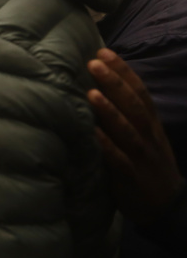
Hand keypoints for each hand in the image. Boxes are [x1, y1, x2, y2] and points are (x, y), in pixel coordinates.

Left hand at [87, 48, 183, 224]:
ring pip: (127, 129)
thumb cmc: (147, 164)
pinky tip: (92, 133)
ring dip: (109, 110)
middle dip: (115, 82)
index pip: (139, 92)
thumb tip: (98, 87)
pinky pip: (118, 159)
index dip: (123, 71)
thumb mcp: (144, 136)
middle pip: (133, 105)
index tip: (104, 51)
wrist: (167, 206)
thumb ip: (126, 115)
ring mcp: (141, 155)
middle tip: (94, 62)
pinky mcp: (131, 176)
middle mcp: (148, 135)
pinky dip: (106, 146)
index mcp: (151, 124)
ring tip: (91, 92)